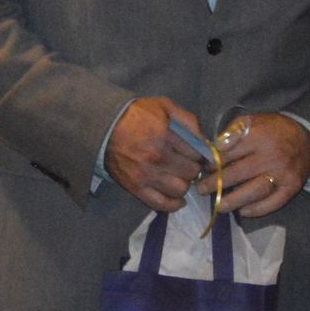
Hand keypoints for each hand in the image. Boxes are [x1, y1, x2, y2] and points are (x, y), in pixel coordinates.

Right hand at [106, 97, 206, 212]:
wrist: (105, 127)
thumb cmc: (136, 115)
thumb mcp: (163, 106)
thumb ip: (186, 119)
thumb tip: (204, 139)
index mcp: (165, 136)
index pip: (196, 154)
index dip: (200, 154)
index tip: (196, 154)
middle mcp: (157, 158)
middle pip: (191, 172)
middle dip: (193, 168)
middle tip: (187, 165)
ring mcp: (146, 175)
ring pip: (180, 189)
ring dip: (184, 184)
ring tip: (179, 177)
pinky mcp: (136, 188)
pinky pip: (161, 204)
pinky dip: (173, 204)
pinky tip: (178, 199)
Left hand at [196, 112, 309, 217]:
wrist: (305, 137)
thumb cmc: (272, 130)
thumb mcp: (251, 121)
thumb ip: (231, 133)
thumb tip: (212, 151)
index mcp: (259, 137)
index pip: (230, 153)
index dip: (213, 163)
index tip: (204, 170)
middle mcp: (271, 155)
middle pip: (239, 173)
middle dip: (217, 184)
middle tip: (202, 190)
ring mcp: (283, 173)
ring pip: (255, 191)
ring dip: (234, 201)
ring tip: (219, 206)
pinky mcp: (292, 187)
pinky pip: (273, 202)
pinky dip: (257, 209)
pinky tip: (243, 211)